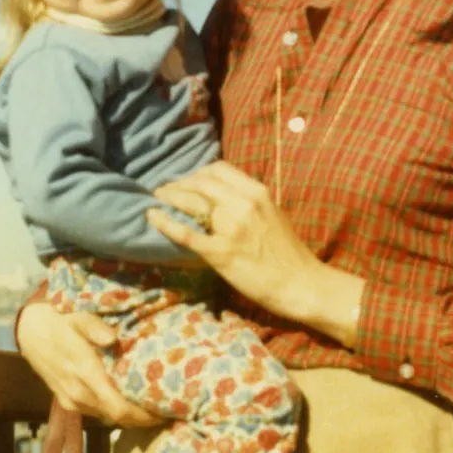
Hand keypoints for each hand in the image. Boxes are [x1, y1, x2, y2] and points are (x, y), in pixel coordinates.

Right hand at [16, 302, 165, 427]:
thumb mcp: (78, 317)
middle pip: (116, 417)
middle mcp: (78, 392)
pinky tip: (127, 403)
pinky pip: (95, 412)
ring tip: (151, 408)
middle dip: (141, 418)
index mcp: (85, 373)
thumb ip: (95, 327)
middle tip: (165, 411)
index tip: (161, 412)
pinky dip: (113, 411)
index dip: (140, 416)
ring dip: (128, 417)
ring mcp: (71, 400)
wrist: (32, 331)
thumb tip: (112, 338)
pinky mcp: (67, 401)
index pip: (117, 407)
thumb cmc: (61, 321)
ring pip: (106, 416)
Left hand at [149, 162, 355, 327]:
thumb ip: (248, 201)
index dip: (197, 172)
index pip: (219, 169)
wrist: (301, 283)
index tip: (188, 179)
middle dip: (179, 183)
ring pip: (191, 201)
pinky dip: (165, 223)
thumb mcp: (272, 213)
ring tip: (157, 199)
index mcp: (257, 191)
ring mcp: (230, 227)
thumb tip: (222, 196)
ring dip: (169, 197)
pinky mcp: (220, 252)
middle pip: (200, 182)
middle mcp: (243, 203)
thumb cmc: (288, 252)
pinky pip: (186, 233)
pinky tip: (151, 217)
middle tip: (164, 189)